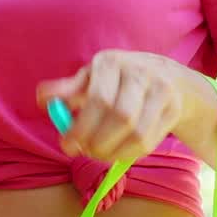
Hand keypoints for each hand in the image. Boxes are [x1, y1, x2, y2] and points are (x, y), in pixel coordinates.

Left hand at [37, 50, 209, 162]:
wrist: (166, 76)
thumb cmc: (114, 80)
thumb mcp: (88, 79)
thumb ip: (65, 90)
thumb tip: (42, 98)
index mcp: (112, 62)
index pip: (98, 99)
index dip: (81, 127)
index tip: (66, 145)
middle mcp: (141, 72)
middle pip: (121, 117)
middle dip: (97, 142)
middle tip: (83, 151)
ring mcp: (162, 90)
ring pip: (138, 134)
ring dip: (112, 152)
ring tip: (97, 153)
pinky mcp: (173, 109)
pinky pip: (149, 142)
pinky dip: (128, 154)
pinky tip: (116, 152)